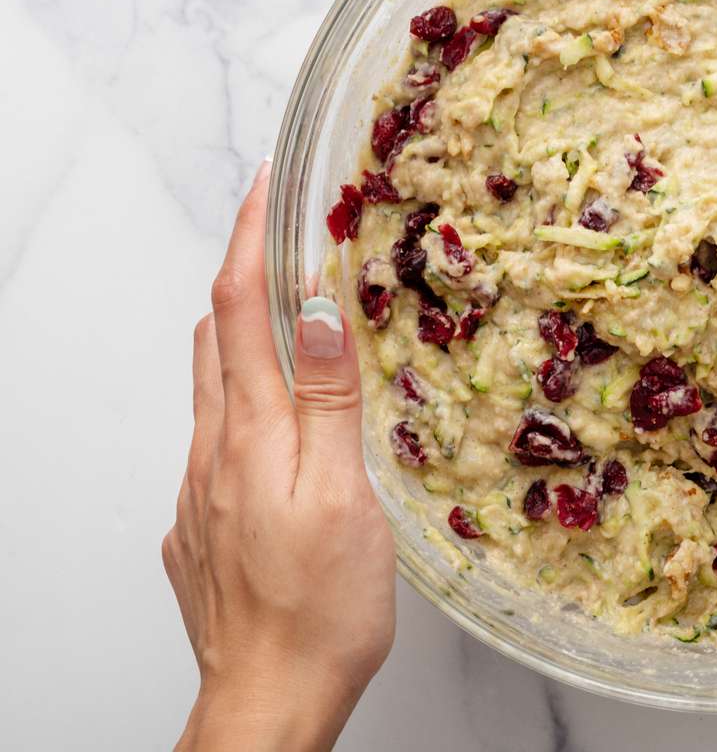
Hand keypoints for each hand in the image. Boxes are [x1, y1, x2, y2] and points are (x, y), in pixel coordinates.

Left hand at [163, 162, 394, 751]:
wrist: (267, 700)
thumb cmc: (317, 609)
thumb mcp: (343, 497)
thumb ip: (329, 401)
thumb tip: (319, 312)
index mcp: (249, 434)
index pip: (241, 309)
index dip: (252, 240)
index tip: (267, 187)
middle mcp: (212, 453)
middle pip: (215, 336)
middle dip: (244, 274)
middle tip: (285, 235)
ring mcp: (202, 491)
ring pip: (213, 388)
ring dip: (243, 334)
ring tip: (289, 314)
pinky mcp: (205, 526)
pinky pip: (218, 441)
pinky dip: (246, 401)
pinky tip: (284, 426)